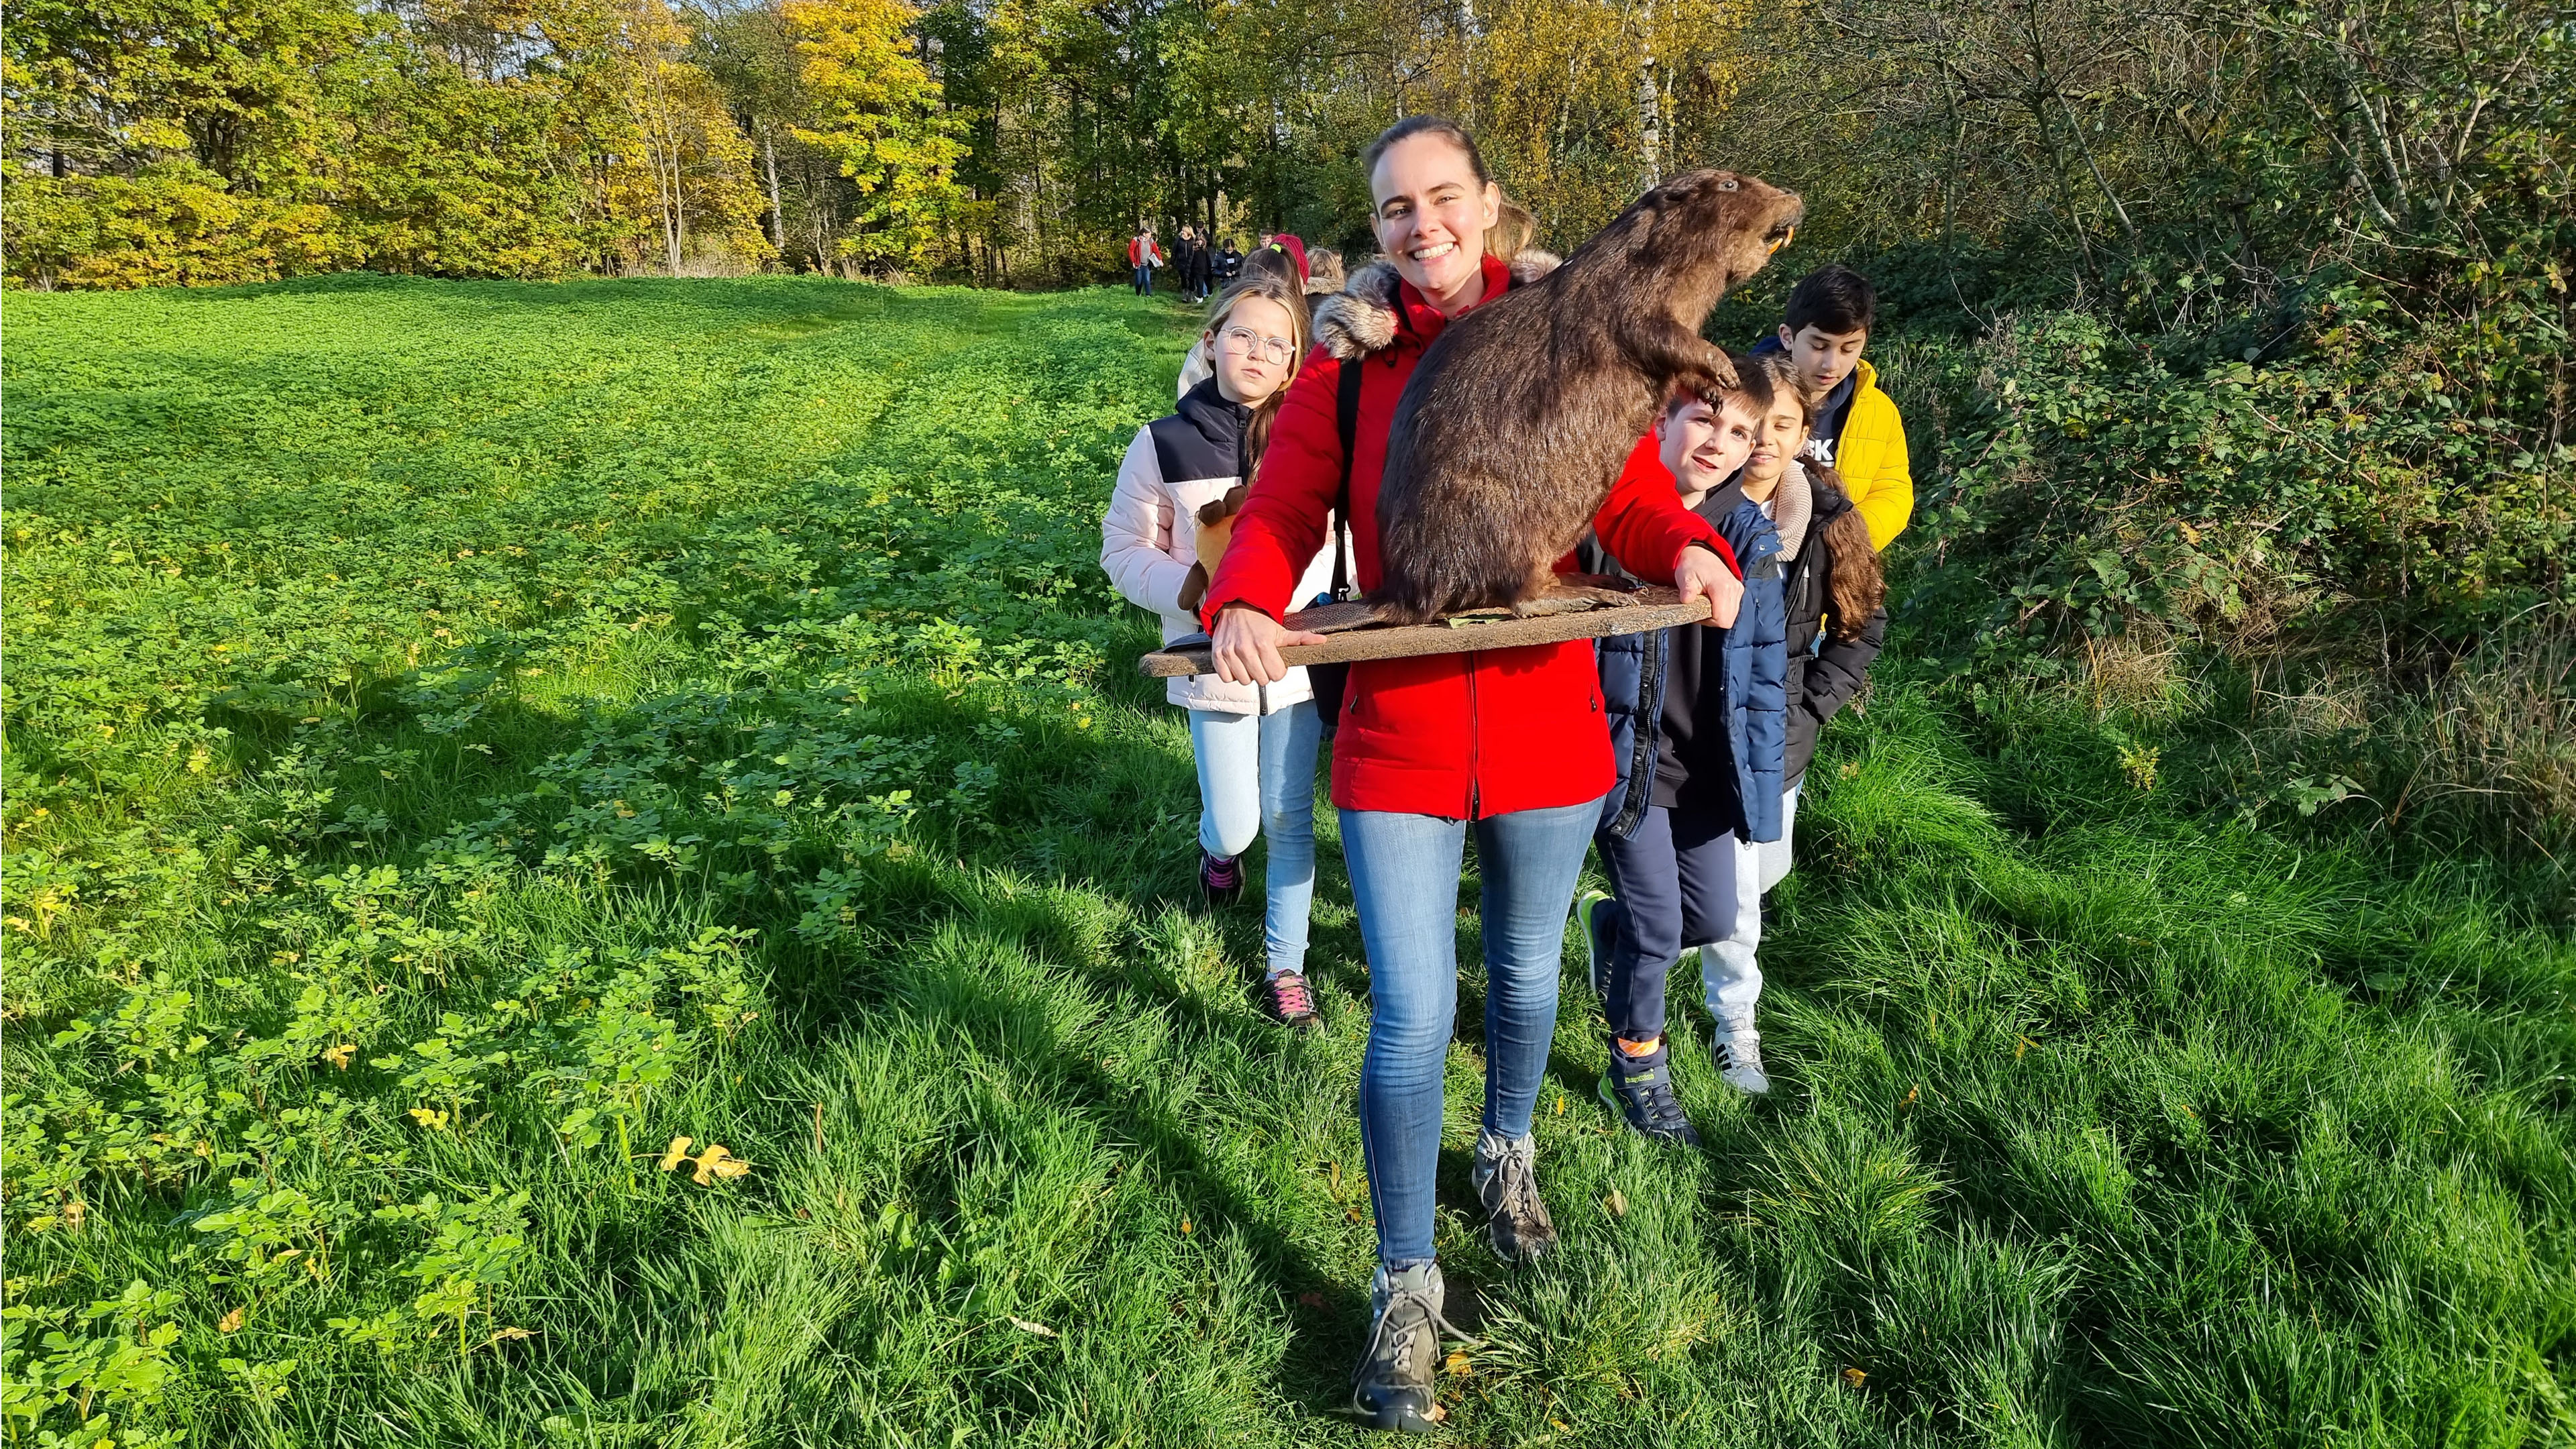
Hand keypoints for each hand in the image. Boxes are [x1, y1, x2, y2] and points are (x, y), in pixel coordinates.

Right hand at [1210, 604, 1326, 684]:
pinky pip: (1226, 678)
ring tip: (1249, 661)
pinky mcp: (1217, 655)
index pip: (1276, 676)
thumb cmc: (1259, 621)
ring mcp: (1230, 653)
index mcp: (1264, 644)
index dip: (1277, 670)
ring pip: (1244, 681)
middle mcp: (1245, 649)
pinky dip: (1232, 674)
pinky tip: (1237, 663)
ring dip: (1248, 674)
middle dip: (1264, 672)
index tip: (1274, 662)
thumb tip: (1323, 641)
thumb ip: (1301, 638)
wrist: (1236, 608)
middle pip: (1261, 680)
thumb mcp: (1281, 630)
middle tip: (1261, 660)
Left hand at [1674, 544, 1742, 629]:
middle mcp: (1733, 589)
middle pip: (1727, 620)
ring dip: (1717, 615)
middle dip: (1712, 620)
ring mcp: (1737, 589)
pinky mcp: (1738, 590)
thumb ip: (1687, 590)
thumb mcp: (1685, 577)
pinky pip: (1732, 609)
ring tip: (1705, 604)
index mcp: (1722, 587)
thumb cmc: (1692, 566)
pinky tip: (1712, 602)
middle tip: (1699, 610)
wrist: (1701, 554)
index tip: (1696, 613)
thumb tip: (1686, 601)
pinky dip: (1722, 610)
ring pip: (1731, 616)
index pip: (1721, 619)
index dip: (1707, 621)